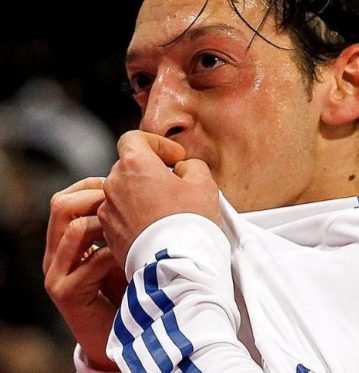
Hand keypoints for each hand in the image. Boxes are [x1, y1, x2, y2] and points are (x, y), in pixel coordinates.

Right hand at [43, 177, 126, 370]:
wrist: (124, 328)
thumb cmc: (129, 281)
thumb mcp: (122, 243)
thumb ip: (121, 219)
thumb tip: (144, 185)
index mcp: (66, 238)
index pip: (68, 197)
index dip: (94, 185)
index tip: (124, 185)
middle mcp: (56, 252)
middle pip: (61, 205)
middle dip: (98, 197)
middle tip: (127, 202)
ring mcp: (57, 273)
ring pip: (74, 228)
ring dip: (108, 223)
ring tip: (133, 227)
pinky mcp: (67, 293)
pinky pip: (91, 262)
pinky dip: (116, 253)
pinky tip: (134, 254)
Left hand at [98, 130, 220, 267]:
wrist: (176, 266)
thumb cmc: (190, 222)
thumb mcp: (204, 183)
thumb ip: (191, 165)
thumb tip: (182, 169)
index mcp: (134, 164)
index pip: (134, 138)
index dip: (157, 144)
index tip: (175, 159)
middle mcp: (114, 184)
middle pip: (129, 166)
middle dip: (151, 171)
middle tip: (175, 185)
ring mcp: (108, 211)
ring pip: (124, 192)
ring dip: (142, 194)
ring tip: (167, 210)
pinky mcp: (108, 234)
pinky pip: (121, 215)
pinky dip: (135, 216)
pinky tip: (156, 228)